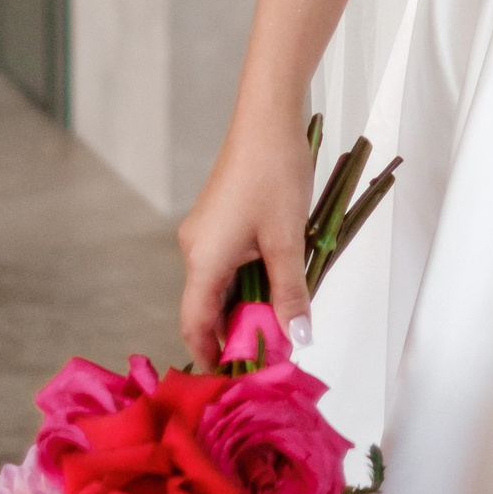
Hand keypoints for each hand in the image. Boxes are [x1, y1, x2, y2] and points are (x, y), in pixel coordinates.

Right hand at [177, 108, 315, 371]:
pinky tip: (278, 284)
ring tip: (280, 324)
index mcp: (202, 259)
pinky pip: (227, 262)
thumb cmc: (274, 174)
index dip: (212, 355)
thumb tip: (297, 338)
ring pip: (221, 284)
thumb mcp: (287, 240)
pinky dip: (248, 280)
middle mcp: (195, 248)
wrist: (268, 116)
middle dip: (236, 333)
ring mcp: (205, 231)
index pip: (195, 324)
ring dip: (247, 304)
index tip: (237, 377)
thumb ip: (290, 293)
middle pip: (207, 307)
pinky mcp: (219, 218)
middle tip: (271, 353)